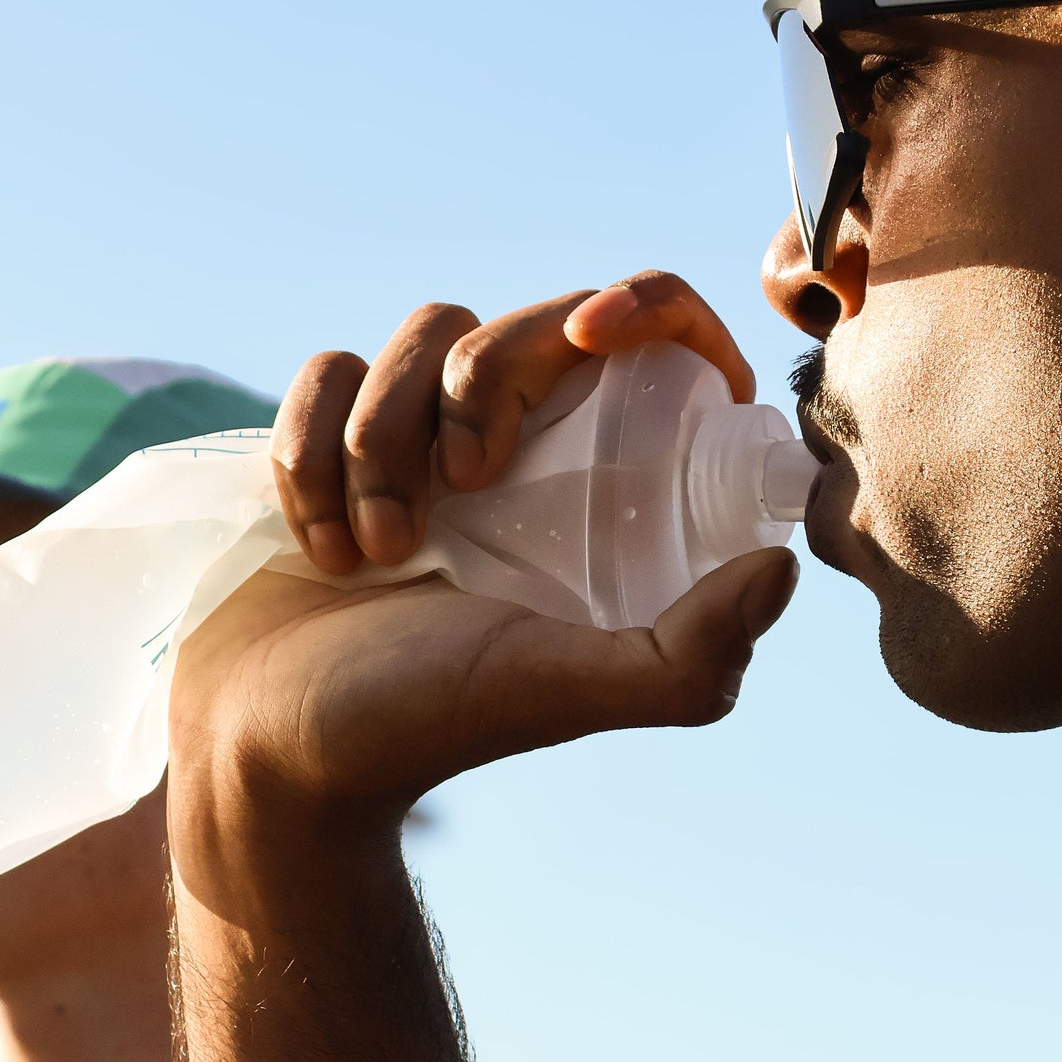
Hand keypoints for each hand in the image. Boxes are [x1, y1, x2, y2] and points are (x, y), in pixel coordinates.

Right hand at [167, 281, 795, 855]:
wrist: (277, 757)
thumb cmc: (425, 727)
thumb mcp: (566, 691)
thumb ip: (687, 657)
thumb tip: (783, 566)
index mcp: (602, 491)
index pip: (657, 343)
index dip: (645, 305)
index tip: (594, 332)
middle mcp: (523, 453)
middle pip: (526, 322)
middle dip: (479, 384)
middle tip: (457, 490)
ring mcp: (422, 440)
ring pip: (421, 335)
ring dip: (381, 439)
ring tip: (375, 553)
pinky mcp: (327, 437)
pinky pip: (328, 369)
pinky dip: (312, 450)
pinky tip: (319, 545)